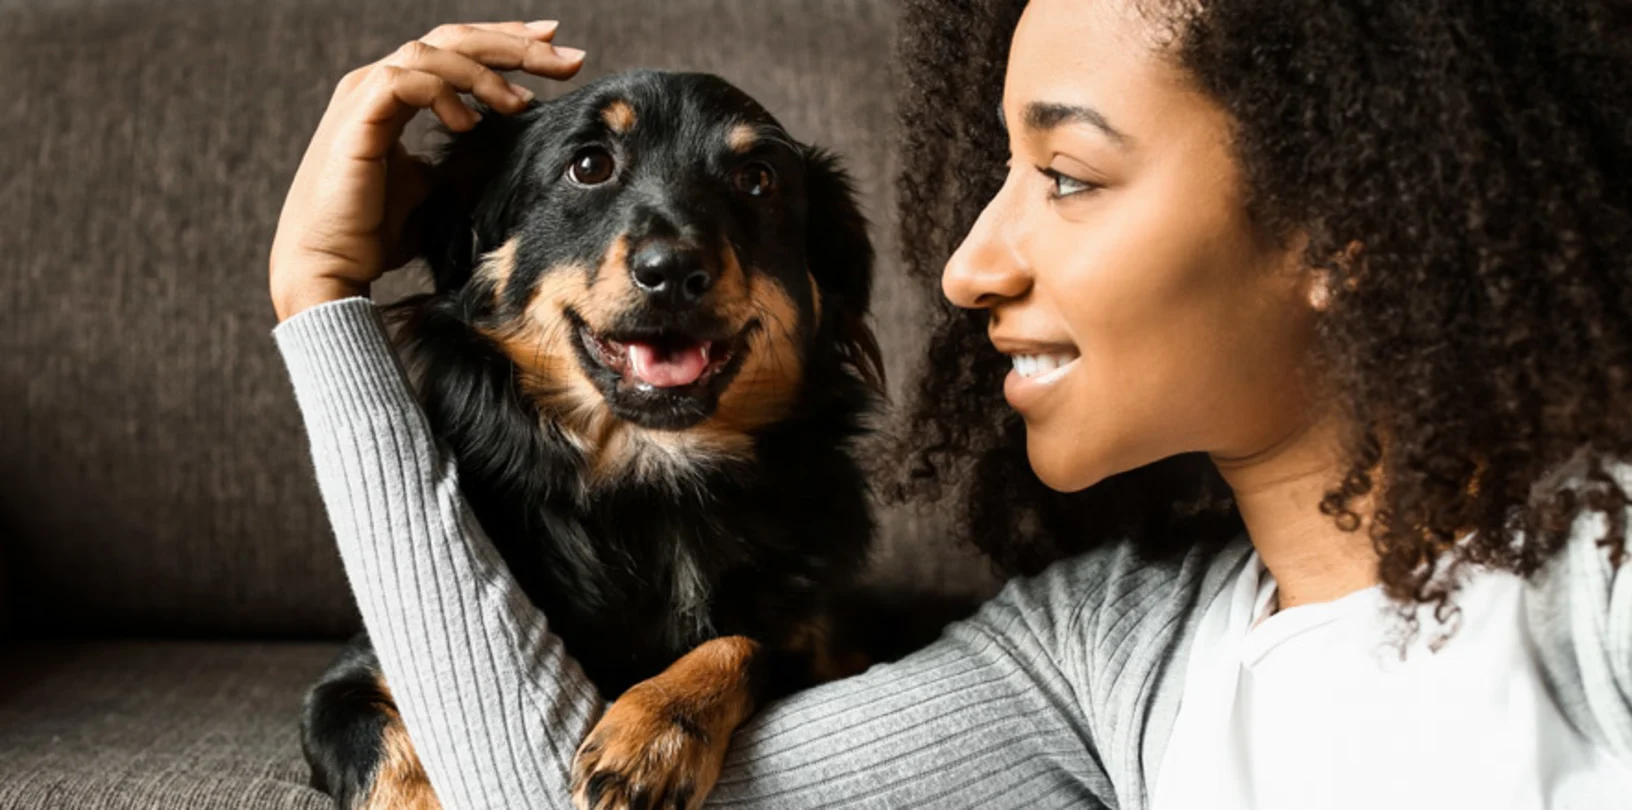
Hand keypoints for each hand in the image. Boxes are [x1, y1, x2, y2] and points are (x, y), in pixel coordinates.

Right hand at [267, 21, 584, 321]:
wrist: (329, 266)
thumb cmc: (376, 233)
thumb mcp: (435, 187)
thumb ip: (463, 156)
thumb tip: (510, 147)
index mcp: (395, 94)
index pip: (457, 51)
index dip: (507, 46)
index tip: (557, 51)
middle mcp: (377, 84)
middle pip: (453, 39)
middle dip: (515, 44)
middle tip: (567, 57)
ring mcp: (364, 95)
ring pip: (434, 51)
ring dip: (487, 72)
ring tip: (523, 104)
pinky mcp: (357, 116)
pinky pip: (408, 80)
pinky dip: (446, 93)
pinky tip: (471, 121)